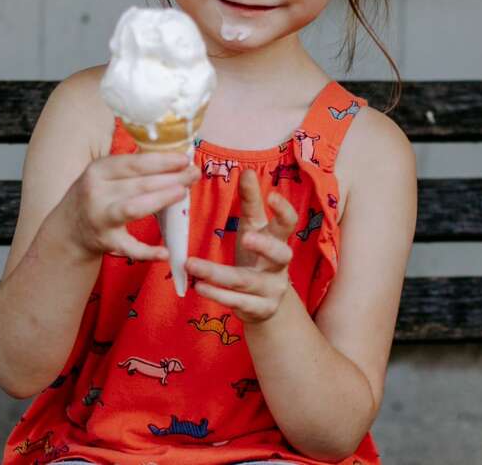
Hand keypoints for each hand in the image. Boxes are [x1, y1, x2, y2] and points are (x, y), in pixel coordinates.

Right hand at [63, 152, 197, 260]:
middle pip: (139, 183)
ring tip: (183, 193)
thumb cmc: (95, 195)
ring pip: (134, 208)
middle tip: (194, 174)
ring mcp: (100, 218)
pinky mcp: (106, 242)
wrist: (68, 230)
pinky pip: (130, 248)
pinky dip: (148, 252)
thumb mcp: (103, 175)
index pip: (134, 163)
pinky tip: (165, 252)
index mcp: (98, 170)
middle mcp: (97, 192)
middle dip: (170, 178)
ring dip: (160, 200)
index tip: (184, 159)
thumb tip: (173, 160)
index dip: (161, 160)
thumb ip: (131, 168)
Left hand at [186, 172, 298, 323]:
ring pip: (245, 281)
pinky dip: (217, 295)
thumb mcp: (253, 227)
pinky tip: (199, 286)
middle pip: (280, 255)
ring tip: (192, 264)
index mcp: (279, 241)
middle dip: (265, 246)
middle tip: (246, 236)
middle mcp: (280, 266)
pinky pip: (237, 302)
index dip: (284, 211)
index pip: (288, 224)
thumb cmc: (257, 256)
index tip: (272, 195)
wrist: (266, 303)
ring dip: (217, 274)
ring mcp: (272, 290)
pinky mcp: (259, 309)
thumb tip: (246, 171)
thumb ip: (250, 202)